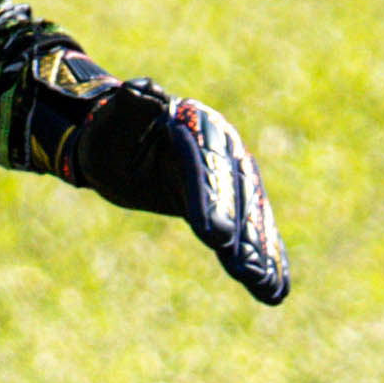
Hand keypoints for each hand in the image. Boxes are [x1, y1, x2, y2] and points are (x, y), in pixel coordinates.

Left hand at [71, 82, 291, 307]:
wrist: (127, 141)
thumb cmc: (112, 139)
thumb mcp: (107, 126)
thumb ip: (126, 111)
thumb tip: (139, 94)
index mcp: (190, 126)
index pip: (202, 167)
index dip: (210, 201)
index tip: (214, 235)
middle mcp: (221, 145)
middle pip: (237, 193)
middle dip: (245, 235)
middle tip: (249, 272)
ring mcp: (233, 169)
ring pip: (251, 212)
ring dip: (261, 252)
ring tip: (269, 288)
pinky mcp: (235, 194)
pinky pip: (253, 225)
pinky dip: (266, 255)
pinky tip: (276, 288)